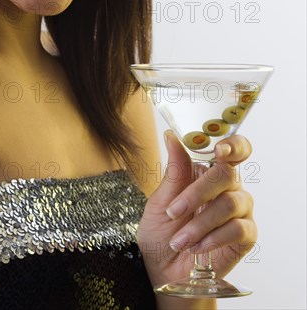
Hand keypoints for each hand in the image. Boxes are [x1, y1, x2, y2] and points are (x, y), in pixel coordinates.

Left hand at [137, 131, 256, 288]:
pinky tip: (197, 247)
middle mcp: (228, 187)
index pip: (233, 149)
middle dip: (198, 192)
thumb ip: (174, 170)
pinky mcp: (246, 235)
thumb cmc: (161, 231)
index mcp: (208, 171)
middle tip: (175, 211)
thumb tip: (172, 135)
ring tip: (179, 239)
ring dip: (200, 223)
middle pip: (227, 174)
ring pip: (230, 203)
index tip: (219, 150)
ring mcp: (239, 210)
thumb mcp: (161, 200)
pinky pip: (238, 229)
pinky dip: (213, 238)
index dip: (232, 145)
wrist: (163, 270)